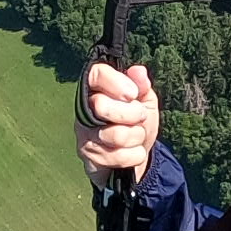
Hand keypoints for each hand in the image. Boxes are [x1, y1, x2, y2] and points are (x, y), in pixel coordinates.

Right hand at [78, 60, 161, 180]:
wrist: (133, 159)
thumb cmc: (136, 124)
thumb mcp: (145, 102)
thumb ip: (142, 86)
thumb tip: (139, 72)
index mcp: (97, 90)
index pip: (96, 74)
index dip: (115, 82)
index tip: (133, 94)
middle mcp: (85, 110)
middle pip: (103, 106)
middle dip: (133, 113)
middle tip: (139, 117)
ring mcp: (85, 135)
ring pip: (117, 134)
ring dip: (137, 136)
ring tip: (136, 135)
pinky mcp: (90, 158)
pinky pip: (121, 156)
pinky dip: (135, 155)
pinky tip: (131, 152)